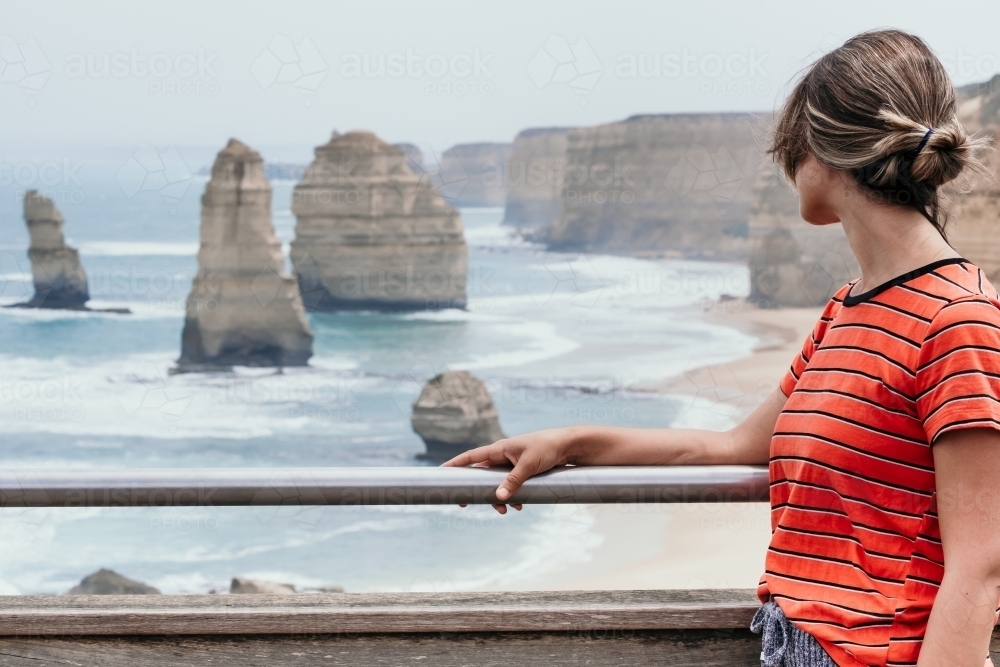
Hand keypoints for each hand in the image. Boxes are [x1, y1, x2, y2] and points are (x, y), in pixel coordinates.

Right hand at [441, 428, 573, 513]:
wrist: (569, 446)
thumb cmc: (548, 448)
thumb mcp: (529, 465)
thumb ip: (513, 481)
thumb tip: (498, 497)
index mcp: (499, 449)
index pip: (471, 457)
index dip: (455, 465)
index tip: (440, 472)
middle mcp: (502, 456)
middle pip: (481, 475)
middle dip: (476, 491)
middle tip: (464, 504)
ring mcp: (511, 464)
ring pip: (496, 484)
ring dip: (497, 497)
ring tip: (503, 510)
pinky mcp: (522, 471)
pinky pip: (510, 486)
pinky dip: (511, 496)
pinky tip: (519, 506)